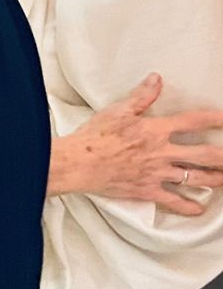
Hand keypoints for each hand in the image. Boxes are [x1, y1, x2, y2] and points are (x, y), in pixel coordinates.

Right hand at [49, 74, 222, 214]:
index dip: (215, 119)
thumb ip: (141, 96)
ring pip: (195, 179)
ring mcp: (157, 173)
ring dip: (216, 179)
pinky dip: (188, 206)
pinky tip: (199, 209)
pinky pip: (173, 201)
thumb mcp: (117, 111)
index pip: (193, 122)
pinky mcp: (148, 190)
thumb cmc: (95, 137)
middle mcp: (162, 152)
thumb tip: (157, 79)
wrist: (79, 164)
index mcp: (155, 130)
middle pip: (204, 155)